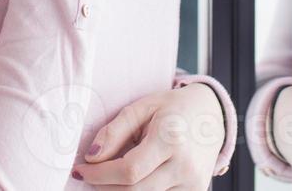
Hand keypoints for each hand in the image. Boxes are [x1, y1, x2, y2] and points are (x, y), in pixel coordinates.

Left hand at [77, 84, 223, 188]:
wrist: (211, 116)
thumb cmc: (172, 109)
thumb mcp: (141, 108)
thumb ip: (114, 131)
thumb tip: (91, 157)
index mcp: (171, 139)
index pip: (129, 170)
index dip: (99, 175)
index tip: (81, 169)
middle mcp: (185, 166)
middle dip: (104, 187)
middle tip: (89, 176)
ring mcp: (193, 183)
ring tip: (108, 175)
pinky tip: (129, 180)